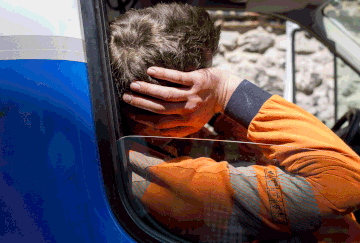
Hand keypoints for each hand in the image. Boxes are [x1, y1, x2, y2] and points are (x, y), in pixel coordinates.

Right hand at [122, 67, 242, 136]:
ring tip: (133, 85)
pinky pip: (177, 77)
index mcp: (187, 123)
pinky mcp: (197, 79)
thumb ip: (179, 130)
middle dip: (141, 104)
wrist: (227, 92)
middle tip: (126, 98)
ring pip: (166, 94)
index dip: (144, 120)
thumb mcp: (196, 124)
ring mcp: (193, 94)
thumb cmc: (207, 107)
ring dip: (148, 89)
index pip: (160, 123)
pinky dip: (163, 74)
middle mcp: (189, 110)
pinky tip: (150, 70)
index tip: (130, 113)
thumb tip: (158, 133)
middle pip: (160, 109)